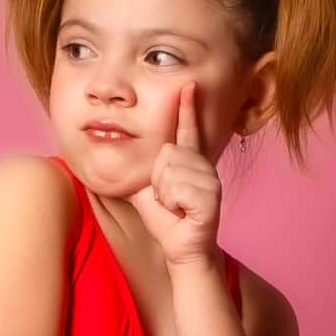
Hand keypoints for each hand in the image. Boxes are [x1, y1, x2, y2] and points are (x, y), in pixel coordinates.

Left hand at [125, 81, 221, 268]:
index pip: (188, 130)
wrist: (182, 249)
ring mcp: (210, 181)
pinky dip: (171, 205)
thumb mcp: (148, 189)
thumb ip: (144, 169)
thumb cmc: (167, 221)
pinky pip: (175, 189)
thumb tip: (125, 148)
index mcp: (190, 162)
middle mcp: (203, 167)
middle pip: (166, 151)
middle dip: (157, 179)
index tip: (188, 85)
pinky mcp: (210, 197)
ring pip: (168, 170)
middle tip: (168, 200)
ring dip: (163, 194)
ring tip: (175, 207)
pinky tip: (182, 213)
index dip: (187, 108)